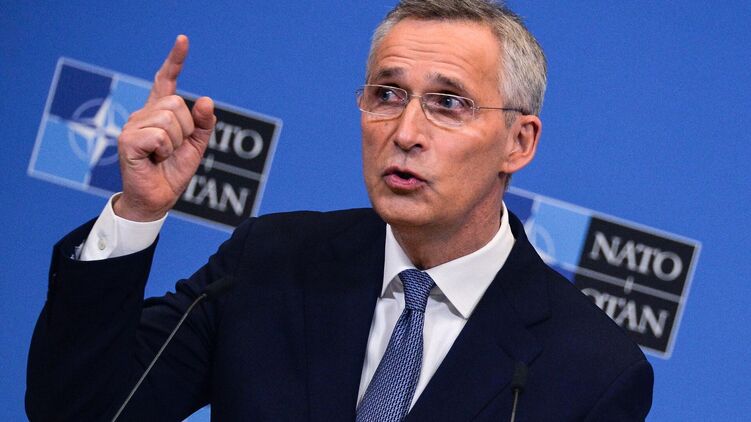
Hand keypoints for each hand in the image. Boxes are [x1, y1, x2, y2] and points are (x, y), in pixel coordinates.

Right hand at [115, 35, 215, 220]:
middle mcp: (143, 114)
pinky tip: (154, 160)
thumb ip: (203, 124)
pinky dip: (165, 151)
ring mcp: (132, 125)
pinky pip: (160, 136)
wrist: (157, 199)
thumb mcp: (196, 146)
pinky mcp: (127, 140)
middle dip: (186, 130)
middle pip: (177, 105)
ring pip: (170, 121)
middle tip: (173, 149)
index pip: (166, 81)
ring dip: (175, 143)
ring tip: (163, 156)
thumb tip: (207, 101)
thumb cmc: (173, 171)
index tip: (183, 40)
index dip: (175, 60)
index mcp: (159, 112)